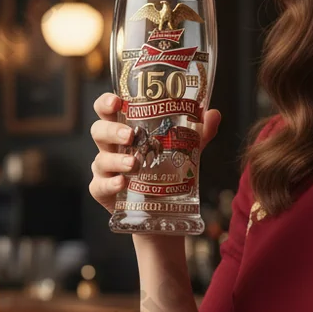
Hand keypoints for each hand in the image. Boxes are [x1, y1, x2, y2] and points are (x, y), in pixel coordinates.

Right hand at [88, 93, 220, 214]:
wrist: (161, 209)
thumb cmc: (165, 171)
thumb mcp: (183, 150)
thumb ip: (198, 133)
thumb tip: (213, 113)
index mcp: (124, 130)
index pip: (107, 110)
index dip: (106, 103)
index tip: (117, 102)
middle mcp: (111, 147)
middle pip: (99, 131)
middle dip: (112, 130)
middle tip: (130, 134)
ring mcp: (104, 170)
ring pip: (100, 159)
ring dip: (116, 159)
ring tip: (133, 163)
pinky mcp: (103, 192)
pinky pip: (99, 186)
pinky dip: (110, 184)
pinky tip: (122, 183)